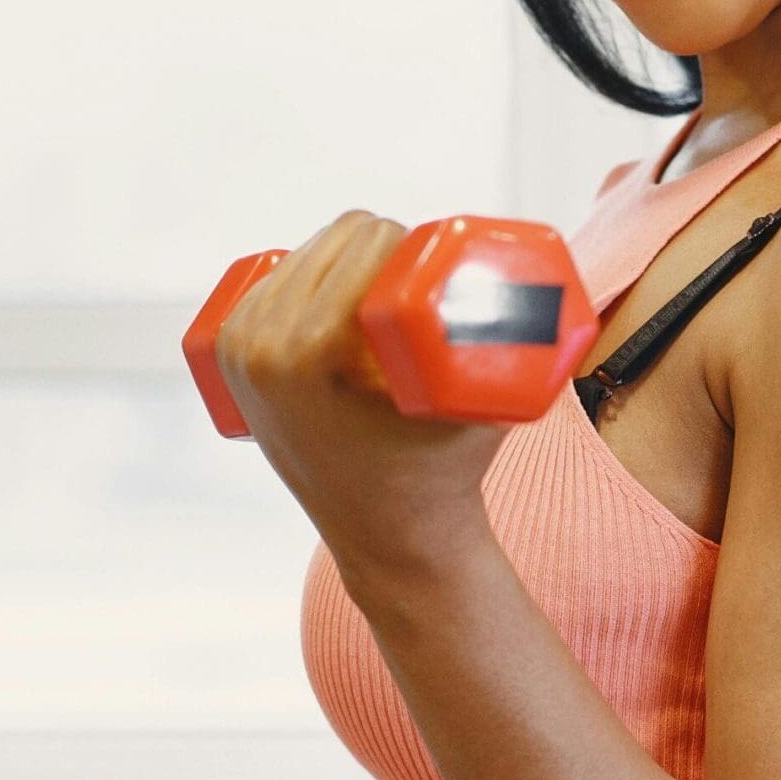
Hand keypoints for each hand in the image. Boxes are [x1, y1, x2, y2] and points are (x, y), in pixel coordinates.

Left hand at [212, 210, 503, 584]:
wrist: (390, 540)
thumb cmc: (447, 468)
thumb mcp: (482, 399)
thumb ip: (519, 338)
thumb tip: (549, 275)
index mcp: (311, 347)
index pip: (365, 240)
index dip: (413, 239)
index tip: (443, 265)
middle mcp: (263, 345)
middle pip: (331, 239)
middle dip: (383, 245)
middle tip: (422, 283)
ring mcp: (240, 354)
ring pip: (301, 254)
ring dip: (345, 257)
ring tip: (387, 291)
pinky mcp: (231, 363)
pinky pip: (268, 283)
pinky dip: (302, 273)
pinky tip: (332, 285)